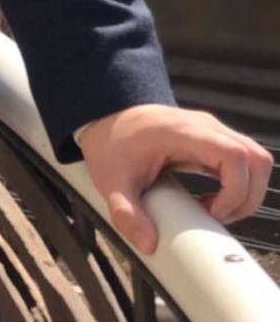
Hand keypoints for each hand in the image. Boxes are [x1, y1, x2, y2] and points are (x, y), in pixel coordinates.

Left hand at [77, 104, 273, 254]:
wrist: (106, 118)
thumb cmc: (111, 143)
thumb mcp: (112, 181)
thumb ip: (126, 212)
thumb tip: (148, 243)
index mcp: (182, 132)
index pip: (234, 155)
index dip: (234, 190)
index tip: (211, 211)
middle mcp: (203, 127)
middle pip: (255, 158)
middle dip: (247, 196)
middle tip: (217, 216)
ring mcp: (210, 131)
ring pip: (254, 159)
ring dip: (246, 192)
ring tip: (215, 210)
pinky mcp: (211, 141)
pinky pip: (242, 162)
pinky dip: (238, 186)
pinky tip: (212, 201)